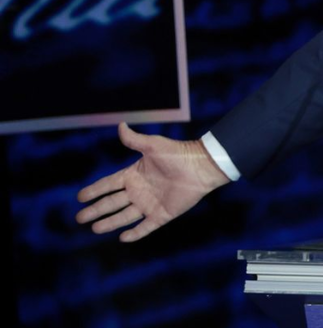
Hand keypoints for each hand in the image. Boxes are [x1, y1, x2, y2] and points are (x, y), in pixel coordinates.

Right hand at [76, 122, 230, 241]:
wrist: (201, 166)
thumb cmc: (178, 153)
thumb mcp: (153, 145)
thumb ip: (134, 140)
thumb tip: (120, 125)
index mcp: (134, 174)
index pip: (109, 184)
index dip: (94, 190)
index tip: (80, 197)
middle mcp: (139, 190)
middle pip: (112, 202)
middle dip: (96, 210)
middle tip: (79, 218)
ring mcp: (150, 203)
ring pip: (125, 216)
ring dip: (110, 222)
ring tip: (94, 228)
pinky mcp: (162, 214)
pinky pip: (146, 226)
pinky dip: (135, 233)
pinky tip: (123, 238)